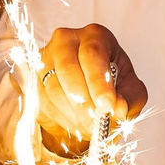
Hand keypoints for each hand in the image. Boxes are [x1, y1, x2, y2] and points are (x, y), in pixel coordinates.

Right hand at [39, 24, 145, 154]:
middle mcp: (67, 40)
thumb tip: (118, 109)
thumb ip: (128, 98)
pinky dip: (61, 118)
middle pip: (68, 68)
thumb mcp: (131, 90)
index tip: (107, 105)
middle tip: (96, 123)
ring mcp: (46, 58)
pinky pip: (43, 100)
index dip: (99, 82)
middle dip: (83, 100)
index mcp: (95, 36)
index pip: (93, 54)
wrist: (90, 93)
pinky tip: (76, 125)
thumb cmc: (112, 84)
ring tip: (90, 128)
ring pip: (53, 87)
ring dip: (72, 113)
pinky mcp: (34, 78)